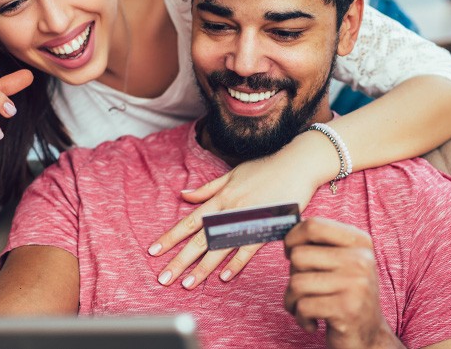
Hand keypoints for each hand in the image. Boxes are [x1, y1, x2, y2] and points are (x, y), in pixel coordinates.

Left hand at [148, 138, 328, 288]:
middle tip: (163, 277)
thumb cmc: (264, 168)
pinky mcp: (266, 227)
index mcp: (220, 198)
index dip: (170, 237)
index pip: (189, 221)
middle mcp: (230, 210)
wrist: (297, 165)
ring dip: (203, 268)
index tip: (154, 251)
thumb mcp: (231, 174)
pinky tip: (224, 278)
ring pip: (220, 248)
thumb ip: (207, 188)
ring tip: (187, 284)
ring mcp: (248, 220)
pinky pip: (248, 249)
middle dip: (179, 260)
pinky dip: (236, 263)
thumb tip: (183, 194)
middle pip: (199, 240)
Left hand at [283, 218, 398, 348]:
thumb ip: (321, 245)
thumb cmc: (345, 296)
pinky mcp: (346, 309)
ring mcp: (356, 284)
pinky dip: (300, 317)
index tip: (289, 251)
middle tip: (306, 289)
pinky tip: (313, 322)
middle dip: (293, 275)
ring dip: (293, 300)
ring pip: (296, 282)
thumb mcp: (342, 263)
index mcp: (360, 242)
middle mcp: (361, 259)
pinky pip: (302, 306)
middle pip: (299, 256)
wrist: (368, 336)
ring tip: (306, 307)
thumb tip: (286, 233)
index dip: (292, 238)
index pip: (314, 225)